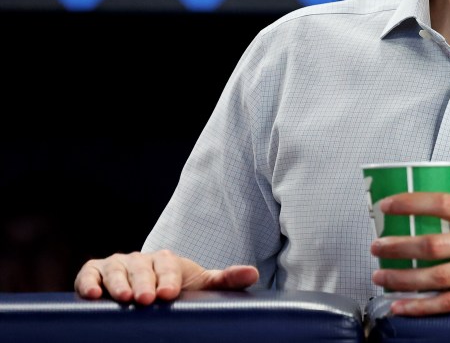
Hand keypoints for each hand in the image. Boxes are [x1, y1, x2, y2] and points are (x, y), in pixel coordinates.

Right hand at [74, 250, 259, 304]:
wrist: (150, 290)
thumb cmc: (178, 288)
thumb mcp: (200, 285)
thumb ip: (224, 280)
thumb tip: (252, 274)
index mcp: (167, 260)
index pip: (168, 266)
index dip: (169, 279)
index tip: (170, 294)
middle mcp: (141, 260)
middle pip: (142, 268)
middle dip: (145, 283)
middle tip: (147, 299)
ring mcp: (118, 265)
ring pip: (116, 269)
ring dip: (117, 283)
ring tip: (123, 298)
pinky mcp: (96, 272)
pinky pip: (89, 273)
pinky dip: (88, 282)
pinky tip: (91, 294)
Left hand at [369, 193, 449, 315]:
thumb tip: (432, 215)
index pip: (441, 204)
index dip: (411, 203)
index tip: (386, 206)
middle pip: (432, 244)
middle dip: (398, 247)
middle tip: (377, 247)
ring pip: (437, 276)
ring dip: (403, 278)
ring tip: (381, 277)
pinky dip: (422, 306)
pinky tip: (402, 306)